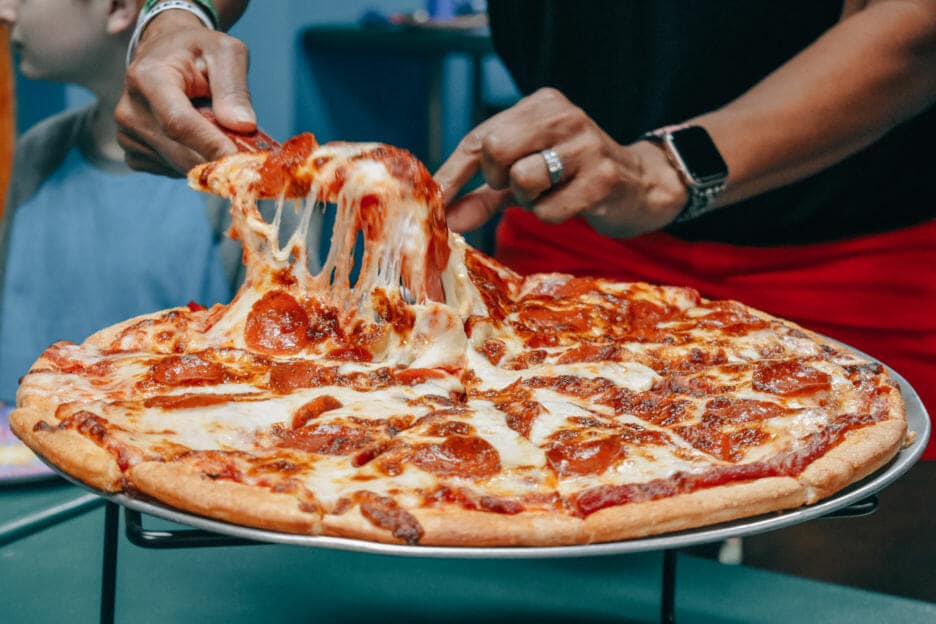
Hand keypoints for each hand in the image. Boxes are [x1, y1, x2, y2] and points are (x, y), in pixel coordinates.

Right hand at [116, 9, 255, 175]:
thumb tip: (242, 125)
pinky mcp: (133, 152)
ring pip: (179, 166)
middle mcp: (130, 109)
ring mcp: (128, 134)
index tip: (239, 161)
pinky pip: (171, 171)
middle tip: (248, 156)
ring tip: (218, 133)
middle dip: (218, 158)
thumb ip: (233, 87)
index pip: (178, 123)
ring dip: (207, 159)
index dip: (210, 145)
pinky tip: (197, 140)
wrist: (165, 53)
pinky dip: (193, 162)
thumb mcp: (224, 52)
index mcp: (149, 78)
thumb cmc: (198, 50)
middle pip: (180, 152)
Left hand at [434, 88, 687, 237]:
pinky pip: (548, 210)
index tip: (433, 203)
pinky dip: (551, 216)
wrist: (640, 186)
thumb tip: (443, 218)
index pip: (480, 137)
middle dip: (498, 180)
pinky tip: (572, 203)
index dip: (453, 174)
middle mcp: (562, 114)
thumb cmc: (573, 177)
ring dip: (528, 200)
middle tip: (518, 187)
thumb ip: (482, 195)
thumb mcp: (524, 178)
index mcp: (540, 104)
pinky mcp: (603, 177)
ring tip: (551, 193)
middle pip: (495, 150)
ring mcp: (585, 144)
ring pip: (522, 180)